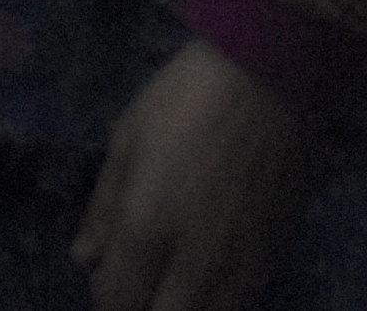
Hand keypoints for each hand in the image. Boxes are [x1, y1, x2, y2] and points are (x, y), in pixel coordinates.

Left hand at [73, 42, 308, 310]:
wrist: (265, 79)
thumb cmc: (182, 101)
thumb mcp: (125, 143)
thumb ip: (104, 209)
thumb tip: (85, 258)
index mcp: (148, 229)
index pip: (119, 301)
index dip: (106, 296)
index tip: (106, 277)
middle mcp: (199, 261)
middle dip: (144, 307)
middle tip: (139, 283)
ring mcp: (247, 263)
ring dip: (186, 305)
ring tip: (172, 281)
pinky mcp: (281, 254)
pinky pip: (248, 298)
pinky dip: (223, 298)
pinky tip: (212, 273)